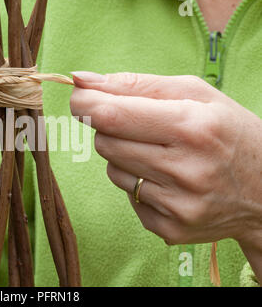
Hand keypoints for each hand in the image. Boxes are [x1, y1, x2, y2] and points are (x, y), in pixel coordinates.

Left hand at [70, 72, 261, 279]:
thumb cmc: (228, 132)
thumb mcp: (195, 94)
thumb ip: (135, 84)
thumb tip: (81, 80)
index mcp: (192, 127)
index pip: (112, 116)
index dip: (86, 104)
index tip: (80, 97)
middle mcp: (185, 170)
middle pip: (105, 142)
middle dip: (111, 128)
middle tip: (139, 126)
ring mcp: (176, 205)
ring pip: (112, 169)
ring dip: (124, 156)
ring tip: (161, 154)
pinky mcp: (168, 228)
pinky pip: (127, 196)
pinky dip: (138, 183)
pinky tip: (167, 180)